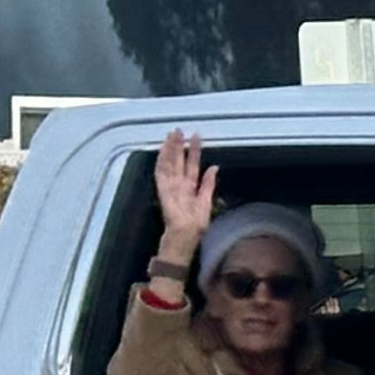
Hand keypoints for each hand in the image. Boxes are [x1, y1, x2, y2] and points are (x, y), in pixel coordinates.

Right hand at [150, 128, 217, 265]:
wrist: (181, 246)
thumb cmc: (193, 231)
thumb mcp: (206, 205)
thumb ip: (208, 186)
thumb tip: (214, 167)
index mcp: (189, 190)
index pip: (192, 166)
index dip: (194, 151)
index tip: (196, 136)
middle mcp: (178, 188)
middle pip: (178, 163)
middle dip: (178, 146)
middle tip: (178, 129)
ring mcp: (170, 191)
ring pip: (168, 166)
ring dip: (169, 151)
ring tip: (170, 136)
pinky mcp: (164, 197)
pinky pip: (161, 177)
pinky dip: (161, 165)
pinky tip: (162, 154)